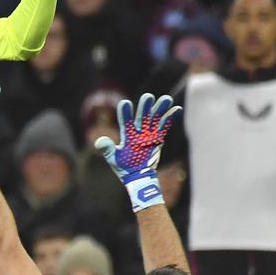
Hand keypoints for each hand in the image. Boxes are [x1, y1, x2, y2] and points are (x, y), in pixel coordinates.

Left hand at [95, 93, 180, 211]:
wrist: (137, 177)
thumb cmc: (124, 168)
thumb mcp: (113, 158)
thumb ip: (107, 149)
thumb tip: (98, 141)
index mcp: (126, 134)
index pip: (125, 121)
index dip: (125, 113)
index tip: (125, 103)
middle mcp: (138, 131)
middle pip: (142, 116)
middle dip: (145, 107)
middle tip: (148, 97)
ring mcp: (148, 134)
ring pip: (155, 119)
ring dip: (160, 109)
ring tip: (166, 99)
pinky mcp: (158, 139)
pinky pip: (164, 127)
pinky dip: (170, 118)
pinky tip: (177, 109)